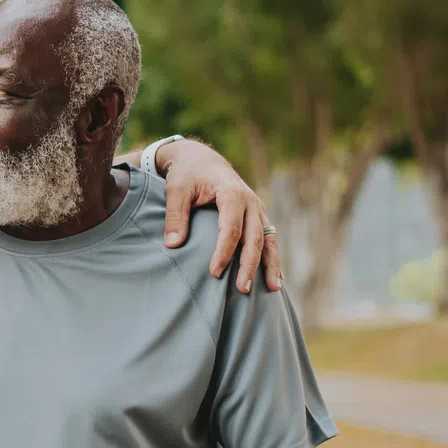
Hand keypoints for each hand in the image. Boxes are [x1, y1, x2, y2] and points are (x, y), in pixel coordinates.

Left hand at [153, 140, 281, 293]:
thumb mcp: (176, 190)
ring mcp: (256, 208)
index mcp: (231, 193)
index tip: (214, 272)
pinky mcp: (257, 215)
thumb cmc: (187, 174)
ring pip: (267, 239)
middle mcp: (250, 201)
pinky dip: (272, 257)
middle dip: (249, 265)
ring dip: (270, 264)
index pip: (231, 229)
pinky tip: (275, 277)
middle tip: (243, 289)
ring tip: (272, 289)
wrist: (201, 159)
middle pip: (254, 238)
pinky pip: (268, 238)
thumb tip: (173, 244)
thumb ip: (175, 216)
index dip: (224, 252)